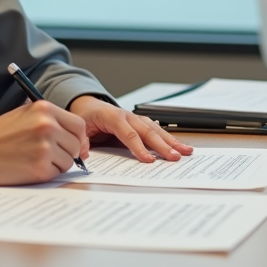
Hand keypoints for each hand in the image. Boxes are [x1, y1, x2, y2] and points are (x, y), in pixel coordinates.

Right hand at [0, 100, 89, 185]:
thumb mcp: (24, 115)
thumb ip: (50, 120)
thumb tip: (77, 136)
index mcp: (44, 109)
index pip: (78, 124)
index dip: (78, 137)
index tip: (74, 145)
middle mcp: (47, 125)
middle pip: (77, 144)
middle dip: (69, 152)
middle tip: (52, 155)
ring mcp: (45, 147)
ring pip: (68, 160)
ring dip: (57, 164)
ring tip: (34, 159)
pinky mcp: (40, 168)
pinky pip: (57, 173)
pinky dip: (47, 173)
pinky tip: (29, 167)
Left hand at [68, 95, 193, 162]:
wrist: (89, 106)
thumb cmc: (86, 117)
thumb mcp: (80, 129)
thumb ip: (82, 142)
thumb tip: (84, 155)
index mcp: (112, 117)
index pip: (128, 134)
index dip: (139, 148)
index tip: (150, 160)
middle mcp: (127, 116)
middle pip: (148, 131)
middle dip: (163, 145)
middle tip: (175, 157)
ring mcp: (136, 118)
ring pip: (156, 129)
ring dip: (171, 141)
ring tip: (186, 151)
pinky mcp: (140, 123)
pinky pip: (156, 130)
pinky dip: (168, 138)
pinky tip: (179, 146)